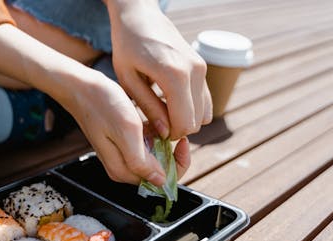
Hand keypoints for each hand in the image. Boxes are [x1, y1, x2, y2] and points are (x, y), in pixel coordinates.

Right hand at [61, 71, 166, 185]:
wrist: (81, 87)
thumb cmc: (102, 105)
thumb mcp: (126, 132)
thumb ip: (142, 161)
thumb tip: (160, 181)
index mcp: (124, 170)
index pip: (162, 181)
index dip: (177, 164)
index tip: (182, 142)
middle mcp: (123, 166)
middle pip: (159, 169)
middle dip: (170, 151)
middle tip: (173, 128)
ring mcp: (122, 153)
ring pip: (154, 155)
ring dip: (162, 140)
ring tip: (161, 120)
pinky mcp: (122, 141)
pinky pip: (145, 143)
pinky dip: (153, 132)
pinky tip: (151, 118)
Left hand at [106, 0, 211, 139]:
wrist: (140, 15)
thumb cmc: (127, 46)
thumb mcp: (129, 79)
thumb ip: (148, 107)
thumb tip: (165, 132)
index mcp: (174, 75)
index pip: (185, 123)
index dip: (169, 134)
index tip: (152, 130)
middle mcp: (194, 71)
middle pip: (197, 121)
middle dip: (177, 128)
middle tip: (155, 121)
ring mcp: (202, 67)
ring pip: (204, 113)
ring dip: (185, 118)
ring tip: (161, 111)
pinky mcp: (202, 66)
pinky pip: (204, 100)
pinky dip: (190, 107)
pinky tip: (169, 102)